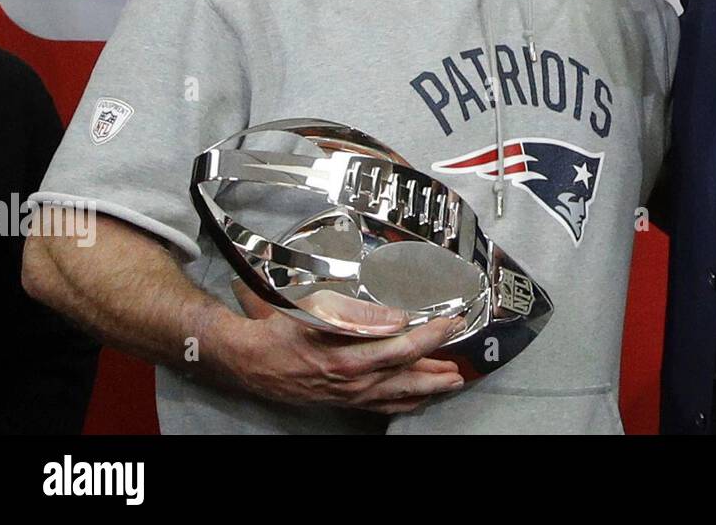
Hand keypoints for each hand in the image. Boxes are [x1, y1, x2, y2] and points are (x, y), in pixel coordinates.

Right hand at [208, 280, 466, 414]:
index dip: (431, 336)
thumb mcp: (317, 309)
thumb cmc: (282, 329)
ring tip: (453, 380)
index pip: (401, 348)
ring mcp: (349, 395)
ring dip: (428, 387)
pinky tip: (420, 398)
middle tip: (463, 361)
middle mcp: (353, 382)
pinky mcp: (344, 400)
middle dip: (439, 369)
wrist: (251, 360)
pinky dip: (405, 402)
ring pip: (398, 394)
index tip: (451, 322)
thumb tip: (397, 316)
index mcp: (347, 358)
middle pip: (407, 378)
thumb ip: (358, 314)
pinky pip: (382, 405)